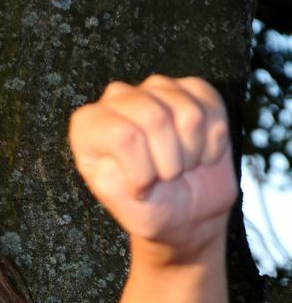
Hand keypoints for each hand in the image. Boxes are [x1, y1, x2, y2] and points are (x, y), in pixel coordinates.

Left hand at [69, 75, 237, 253]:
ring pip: (190, 115)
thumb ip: (115, 173)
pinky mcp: (193, 89)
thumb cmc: (148, 207)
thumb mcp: (122, 204)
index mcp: (89, 127)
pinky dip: (213, 143)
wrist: (185, 214)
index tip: (141, 190)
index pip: (122, 136)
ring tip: (179, 165)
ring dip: (191, 154)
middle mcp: (119, 99)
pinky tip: (198, 152)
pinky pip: (214, 111)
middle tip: (164, 178)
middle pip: (157, 118)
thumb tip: (129, 140)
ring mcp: (157, 88)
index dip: (142, 172)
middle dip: (169, 162)